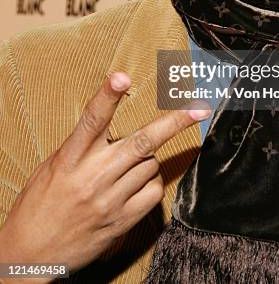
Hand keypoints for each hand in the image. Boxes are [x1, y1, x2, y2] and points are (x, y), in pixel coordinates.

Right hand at [0, 72, 209, 279]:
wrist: (29, 254)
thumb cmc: (39, 204)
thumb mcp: (52, 167)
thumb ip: (82, 147)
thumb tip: (113, 131)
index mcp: (70, 159)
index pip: (92, 120)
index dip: (108, 96)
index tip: (122, 76)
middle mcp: (93, 177)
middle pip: (141, 142)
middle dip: (173, 123)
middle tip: (197, 109)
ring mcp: (110, 200)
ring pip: (150, 164)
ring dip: (147, 157)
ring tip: (127, 165)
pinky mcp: (121, 220)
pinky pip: (153, 192)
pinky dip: (151, 182)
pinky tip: (138, 183)